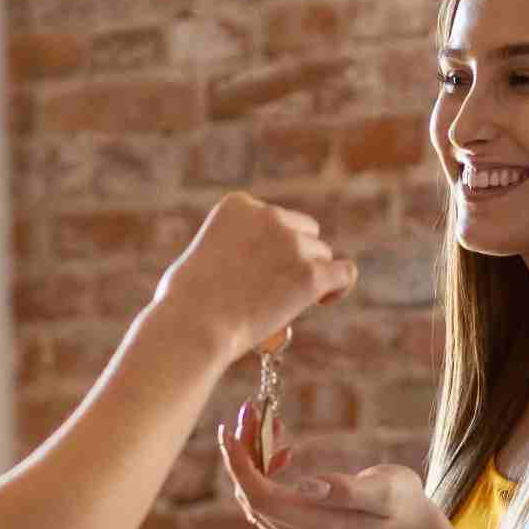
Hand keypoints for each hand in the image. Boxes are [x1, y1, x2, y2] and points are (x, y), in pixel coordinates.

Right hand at [147, 192, 359, 359]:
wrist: (194, 325)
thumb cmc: (184, 301)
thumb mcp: (203, 253)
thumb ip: (231, 245)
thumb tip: (253, 264)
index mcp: (238, 204)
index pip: (273, 218)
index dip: (273, 244)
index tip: (259, 269)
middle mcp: (269, 215)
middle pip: (304, 231)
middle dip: (295, 256)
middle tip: (277, 287)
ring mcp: (293, 244)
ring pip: (321, 255)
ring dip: (308, 275)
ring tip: (283, 303)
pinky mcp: (311, 274)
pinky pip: (344, 273)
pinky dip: (339, 285)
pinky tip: (324, 299)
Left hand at [219, 397, 436, 528]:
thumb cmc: (400, 503)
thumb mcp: (384, 492)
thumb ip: (348, 491)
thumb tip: (307, 485)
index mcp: (317, 527)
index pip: (261, 498)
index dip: (241, 466)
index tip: (229, 431)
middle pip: (251, 494)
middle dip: (243, 451)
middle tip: (250, 409)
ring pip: (254, 494)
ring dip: (252, 456)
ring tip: (264, 418)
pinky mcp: (293, 527)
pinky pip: (266, 497)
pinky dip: (264, 468)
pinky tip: (281, 447)